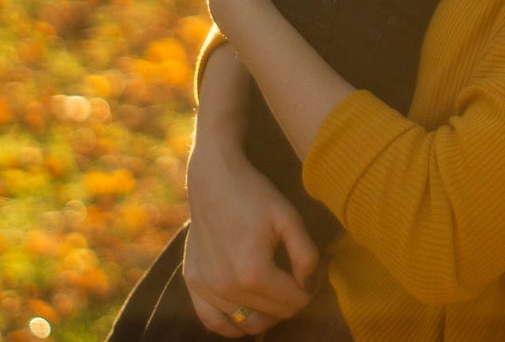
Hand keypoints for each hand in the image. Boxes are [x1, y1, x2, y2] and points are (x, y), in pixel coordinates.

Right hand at [182, 124, 320, 332]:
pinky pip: (213, 321)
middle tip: (296, 283)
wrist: (214, 179)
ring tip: (275, 297)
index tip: (310, 277)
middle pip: (272, 315)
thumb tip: (308, 285)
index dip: (308, 292)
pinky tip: (246, 313)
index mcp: (254, 273)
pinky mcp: (193, 282)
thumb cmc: (255, 195)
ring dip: (266, 316)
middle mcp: (227, 287)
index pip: (294, 302)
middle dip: (290, 303)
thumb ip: (307, 255)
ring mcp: (206, 287)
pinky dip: (232, 324)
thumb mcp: (290, 218)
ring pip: (246, 324)